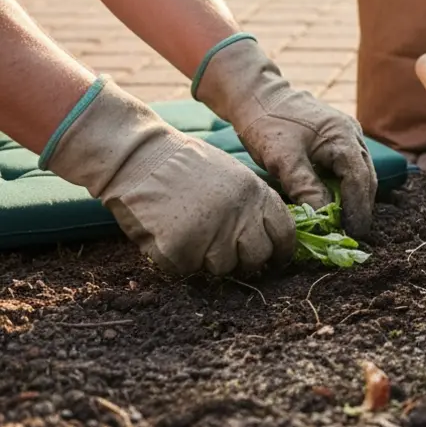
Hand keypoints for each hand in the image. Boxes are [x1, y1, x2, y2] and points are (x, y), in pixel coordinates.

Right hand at [43, 78, 294, 274]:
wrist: (139, 157)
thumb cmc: (185, 165)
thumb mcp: (234, 175)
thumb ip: (253, 204)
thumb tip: (270, 236)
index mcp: (256, 193)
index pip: (285, 232)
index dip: (282, 251)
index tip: (276, 260)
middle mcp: (240, 215)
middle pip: (257, 257)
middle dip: (245, 261)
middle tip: (228, 254)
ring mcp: (211, 234)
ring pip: (222, 268)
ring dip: (207, 258)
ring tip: (190, 231)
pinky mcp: (180, 249)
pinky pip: (186, 270)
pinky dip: (177, 259)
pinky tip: (167, 234)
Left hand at [194, 36, 377, 236]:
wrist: (257, 95)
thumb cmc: (267, 123)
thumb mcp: (283, 159)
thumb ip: (305, 187)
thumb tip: (324, 218)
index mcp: (343, 137)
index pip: (359, 181)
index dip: (357, 209)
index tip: (353, 234)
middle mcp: (352, 135)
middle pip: (366, 178)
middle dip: (360, 207)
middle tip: (351, 234)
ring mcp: (348, 134)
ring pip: (360, 173)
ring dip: (355, 197)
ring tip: (345, 221)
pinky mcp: (338, 138)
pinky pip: (350, 166)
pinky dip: (346, 185)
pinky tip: (335, 199)